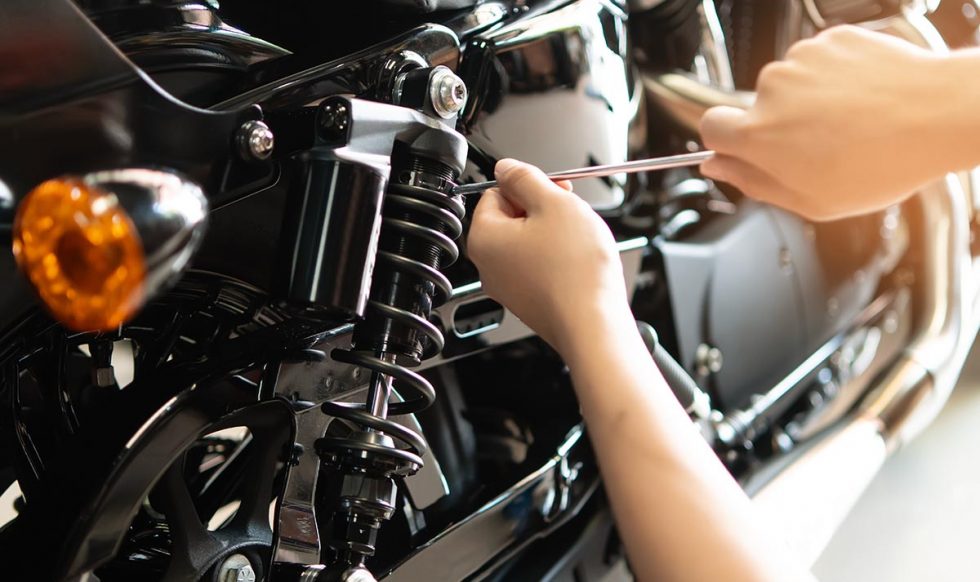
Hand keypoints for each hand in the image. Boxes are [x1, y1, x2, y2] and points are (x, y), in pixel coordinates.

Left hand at [467, 159, 629, 356]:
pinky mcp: (529, 301)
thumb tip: (506, 167)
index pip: (494, 193)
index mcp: (484, 237)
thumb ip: (525, 178)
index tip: (550, 187)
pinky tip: (576, 261)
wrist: (594, 323)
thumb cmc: (574, 270)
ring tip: (576, 238)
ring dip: (552, 232)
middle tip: (568, 209)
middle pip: (510, 218)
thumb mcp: (554, 203)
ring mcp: (508, 287)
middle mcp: (488, 266)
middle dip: (541, 208)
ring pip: (527, 243)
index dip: (527, 185)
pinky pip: (538, 267)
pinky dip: (557, 258)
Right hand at [700, 25, 955, 220]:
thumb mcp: (811, 201)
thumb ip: (754, 183)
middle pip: (757, 108)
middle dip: (779, 126)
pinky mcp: (830, 40)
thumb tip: (719, 168)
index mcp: (759, 135)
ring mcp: (801, 60)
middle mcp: (772, 90)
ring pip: (790, 84)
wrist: (939, 115)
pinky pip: (819, 62)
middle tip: (820, 148)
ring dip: (810, 102)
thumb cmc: (883, 162)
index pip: (710, 127)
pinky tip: (862, 100)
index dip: (724, 141)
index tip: (741, 150)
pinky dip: (835, 79)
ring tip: (850, 124)